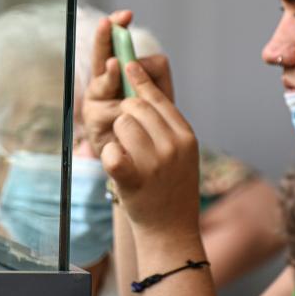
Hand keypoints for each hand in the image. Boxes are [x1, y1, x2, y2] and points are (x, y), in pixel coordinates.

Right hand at [82, 10, 174, 156]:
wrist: (144, 174)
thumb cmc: (152, 132)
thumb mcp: (159, 101)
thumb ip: (152, 79)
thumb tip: (136, 64)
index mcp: (116, 77)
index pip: (112, 47)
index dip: (115, 29)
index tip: (125, 15)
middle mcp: (101, 88)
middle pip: (101, 57)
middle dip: (105, 39)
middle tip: (109, 23)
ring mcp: (95, 106)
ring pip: (106, 84)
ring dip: (118, 83)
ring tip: (120, 79)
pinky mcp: (94, 125)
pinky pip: (110, 114)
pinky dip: (122, 116)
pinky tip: (124, 122)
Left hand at [102, 60, 199, 240]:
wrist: (171, 231)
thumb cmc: (171, 188)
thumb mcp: (181, 153)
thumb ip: (167, 124)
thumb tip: (144, 88)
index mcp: (185, 135)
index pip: (157, 98)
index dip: (139, 79)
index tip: (128, 64)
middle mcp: (173, 145)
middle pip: (134, 106)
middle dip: (124, 116)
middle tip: (128, 137)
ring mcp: (155, 163)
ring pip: (121, 124)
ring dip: (117, 138)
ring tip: (128, 157)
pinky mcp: (134, 180)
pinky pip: (112, 153)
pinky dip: (109, 157)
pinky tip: (117, 164)